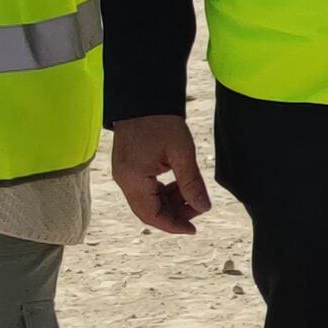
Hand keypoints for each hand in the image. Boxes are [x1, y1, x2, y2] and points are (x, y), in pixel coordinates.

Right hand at [108, 114, 211, 234]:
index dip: (173, 225)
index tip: (192, 230)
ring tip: (193, 195)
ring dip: (170, 202)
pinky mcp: (129, 168)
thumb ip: (192, 182)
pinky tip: (180, 185)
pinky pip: (146, 189)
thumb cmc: (161, 121)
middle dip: (174, 214)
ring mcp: (125, 174)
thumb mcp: (182, 152)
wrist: (144, 98)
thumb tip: (203, 207)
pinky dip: (164, 192)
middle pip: (148, 211)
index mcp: (133, 178)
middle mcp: (124, 180)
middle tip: (198, 209)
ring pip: (148, 201)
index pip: (151, 215)